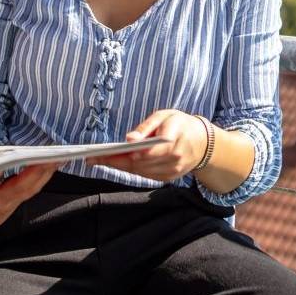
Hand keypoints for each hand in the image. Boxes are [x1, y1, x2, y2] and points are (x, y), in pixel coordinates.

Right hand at [0, 162, 55, 237]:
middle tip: (47, 158)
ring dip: (45, 173)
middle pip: (17, 189)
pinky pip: (32, 188)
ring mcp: (9, 203)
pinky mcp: (17, 201)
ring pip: (30, 188)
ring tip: (58, 156)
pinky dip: (43, 175)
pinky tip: (53, 162)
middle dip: (33, 174)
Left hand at [91, 109, 207, 182]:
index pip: (146, 150)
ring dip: (119, 166)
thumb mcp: (165, 116)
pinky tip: (116, 163)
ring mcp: (172, 171)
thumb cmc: (179, 124)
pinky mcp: (169, 178)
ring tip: (99, 160)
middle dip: (115, 161)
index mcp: (174, 139)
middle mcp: (174, 158)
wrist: (203, 143)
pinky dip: (130, 169)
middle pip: (139, 163)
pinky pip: (145, 175)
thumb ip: (146, 127)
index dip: (126, 153)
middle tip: (92, 157)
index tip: (107, 152)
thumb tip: (129, 138)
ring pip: (140, 171)